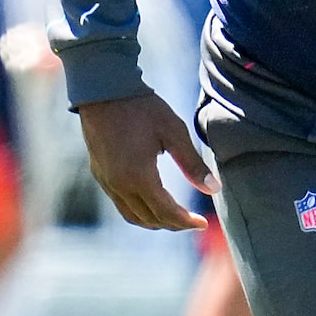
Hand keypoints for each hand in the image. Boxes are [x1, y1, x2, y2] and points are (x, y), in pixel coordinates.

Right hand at [76, 91, 211, 231]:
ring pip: (132, 216)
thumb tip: (214, 190)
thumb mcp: (174, 132)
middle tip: (193, 221)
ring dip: (155, 222)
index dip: (186, 222)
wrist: (102, 90)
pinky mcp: (100, 175)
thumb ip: (193, 164)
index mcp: (139, 176)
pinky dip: (139, 211)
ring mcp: (107, 182)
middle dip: (173, 224)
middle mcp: (120, 185)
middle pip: (150, 219)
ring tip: (176, 218)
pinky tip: (153, 203)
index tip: (203, 223)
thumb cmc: (142, 108)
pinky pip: (121, 204)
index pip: (166, 212)